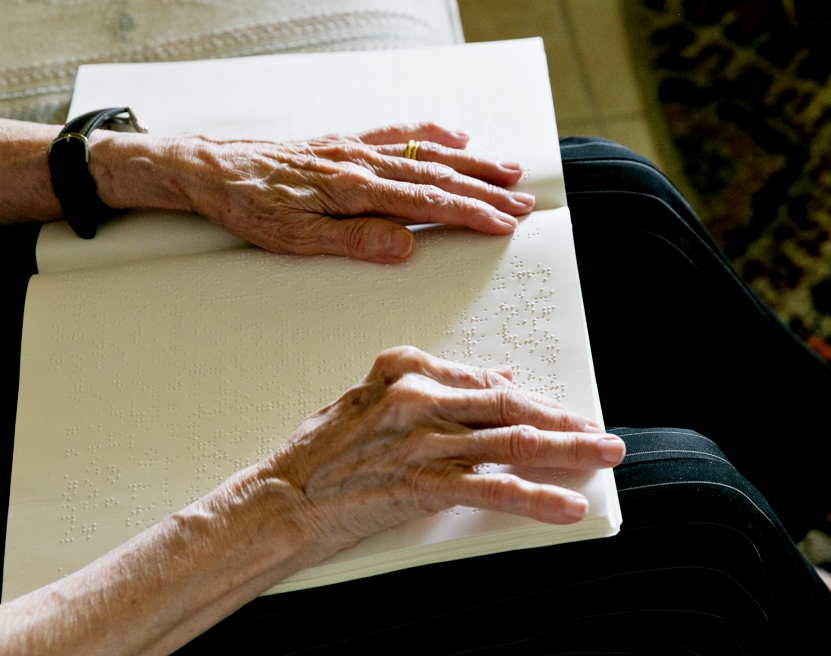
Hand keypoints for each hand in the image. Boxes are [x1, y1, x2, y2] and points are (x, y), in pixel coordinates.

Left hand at [92, 122, 534, 262]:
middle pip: (437, 176)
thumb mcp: (293, 239)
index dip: (471, 214)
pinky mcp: (345, 143)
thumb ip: (353, 241)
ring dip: (471, 164)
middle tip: (523, 203)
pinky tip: (455, 137)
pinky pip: (397, 134)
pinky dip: (431, 134)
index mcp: (353, 190)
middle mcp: (361, 163)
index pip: (427, 204)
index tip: (505, 223)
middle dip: (485, 191)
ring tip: (507, 171)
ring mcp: (356, 149)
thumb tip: (405, 247)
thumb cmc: (247, 206)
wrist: (208, 168)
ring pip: (425, 154)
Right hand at [260, 346, 623, 555]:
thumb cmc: (321, 454)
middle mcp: (421, 398)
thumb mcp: (371, 398)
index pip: (487, 382)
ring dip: (568, 450)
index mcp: (406, 369)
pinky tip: (565, 504)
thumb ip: (433, 387)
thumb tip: (493, 378)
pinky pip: (494, 488)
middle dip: (563, 420)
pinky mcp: (424, 482)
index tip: (559, 410)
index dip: (531, 399)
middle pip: (510, 406)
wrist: (281, 499)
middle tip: (599, 431)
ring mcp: (425, 441)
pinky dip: (536, 497)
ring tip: (603, 454)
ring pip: (513, 442)